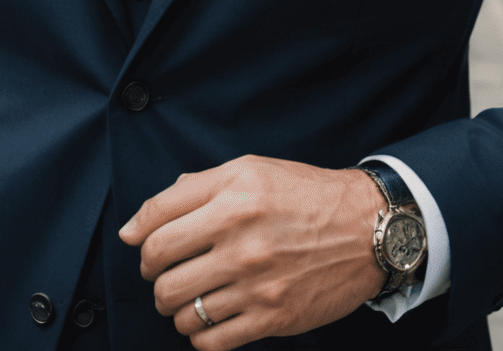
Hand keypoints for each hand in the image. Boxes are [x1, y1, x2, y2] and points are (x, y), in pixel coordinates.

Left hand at [119, 156, 385, 346]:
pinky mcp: (272, 318)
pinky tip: (209, 318)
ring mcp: (256, 283)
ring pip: (180, 309)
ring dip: (175, 306)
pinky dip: (198, 334)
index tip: (140, 245)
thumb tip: (137, 224)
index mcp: (232, 196)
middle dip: (153, 275)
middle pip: (160, 270)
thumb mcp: (249, 169)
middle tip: (166, 272)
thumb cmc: (303, 194)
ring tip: (190, 295)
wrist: (366, 229)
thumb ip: (192, 188)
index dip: (138, 236)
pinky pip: (210, 341)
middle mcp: (240, 239)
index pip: (155, 221)